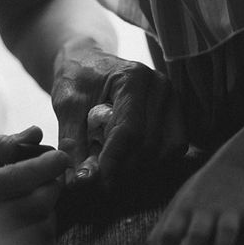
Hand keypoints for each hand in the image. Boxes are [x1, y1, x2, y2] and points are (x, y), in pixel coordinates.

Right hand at [0, 126, 68, 244]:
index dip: (43, 166)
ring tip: (44, 202)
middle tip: (56, 178)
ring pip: (40, 233)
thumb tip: (35, 133)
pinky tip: (37, 229)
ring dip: (52, 215)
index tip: (61, 157)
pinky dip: (47, 242)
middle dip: (52, 188)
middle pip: (32, 206)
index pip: (13, 178)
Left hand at [51, 42, 186, 188]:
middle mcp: (160, 86)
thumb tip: (81, 181)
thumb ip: (72, 142)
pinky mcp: (176, 112)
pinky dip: (152, 160)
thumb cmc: (76, 78)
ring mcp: (173, 98)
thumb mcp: (66, 105)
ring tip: (113, 168)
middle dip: (124, 169)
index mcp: (132, 77)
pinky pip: (173, 148)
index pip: (129, 130)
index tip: (97, 183)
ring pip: (165, 150)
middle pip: (149, 144)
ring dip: (138, 167)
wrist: (88, 60)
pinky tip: (129, 160)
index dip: (114, 162)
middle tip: (100, 181)